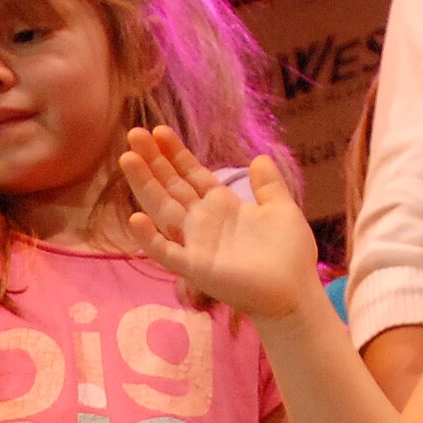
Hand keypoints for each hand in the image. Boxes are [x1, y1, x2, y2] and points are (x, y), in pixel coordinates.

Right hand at [122, 128, 316, 320]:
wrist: (294, 292)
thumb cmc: (289, 254)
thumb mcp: (281, 210)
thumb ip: (270, 185)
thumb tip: (261, 158)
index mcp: (221, 206)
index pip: (191, 174)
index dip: (175, 154)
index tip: (158, 130)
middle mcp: (202, 222)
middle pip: (170, 186)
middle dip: (152, 161)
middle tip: (134, 134)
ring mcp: (195, 243)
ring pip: (162, 210)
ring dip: (144, 186)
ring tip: (128, 159)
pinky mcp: (195, 267)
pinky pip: (166, 252)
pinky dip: (150, 238)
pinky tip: (136, 219)